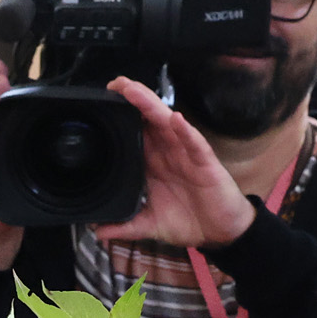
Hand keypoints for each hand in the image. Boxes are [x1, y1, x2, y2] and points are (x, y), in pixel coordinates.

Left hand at [89, 78, 258, 251]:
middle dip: (133, 100)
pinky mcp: (205, 163)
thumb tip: (97, 231)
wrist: (219, 234)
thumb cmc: (189, 221)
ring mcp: (187, 154)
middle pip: (148, 120)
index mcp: (153, 162)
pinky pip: (195, 143)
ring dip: (151, 106)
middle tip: (115, 83)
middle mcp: (168, 152)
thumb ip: (125, 226)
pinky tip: (175, 120)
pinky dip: (185, 131)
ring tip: (134, 91)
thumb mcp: (150, 225)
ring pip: (167, 124)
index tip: (102, 101)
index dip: (121, 116)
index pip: (134, 133)